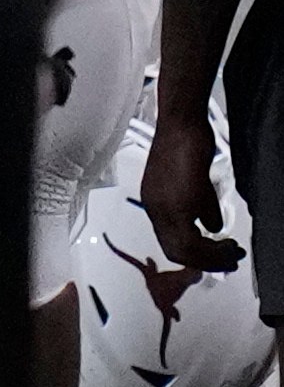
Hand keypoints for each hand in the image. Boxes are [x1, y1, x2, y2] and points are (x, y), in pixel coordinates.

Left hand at [141, 113, 245, 271]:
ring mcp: (163, 205)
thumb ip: (200, 209)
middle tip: (230, 261)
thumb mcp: (193, 185)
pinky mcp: (177, 198)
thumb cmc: (186, 148)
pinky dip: (211, 242)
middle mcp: (155, 209)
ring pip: (183, 247)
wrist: (181, 125)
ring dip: (211, 255)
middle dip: (206, 261)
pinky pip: (191, 234)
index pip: (170, 244)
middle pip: (176, 251)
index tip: (216, 259)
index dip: (195, 257)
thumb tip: (213, 228)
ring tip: (233, 251)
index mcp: (154, 205)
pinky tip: (226, 238)